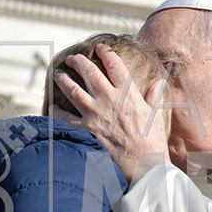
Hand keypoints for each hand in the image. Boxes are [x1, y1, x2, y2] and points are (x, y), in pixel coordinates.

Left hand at [51, 44, 168, 181]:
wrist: (144, 163)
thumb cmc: (152, 140)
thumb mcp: (156, 115)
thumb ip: (153, 96)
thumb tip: (158, 81)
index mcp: (128, 94)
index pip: (115, 65)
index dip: (106, 52)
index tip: (101, 47)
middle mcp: (110, 100)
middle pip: (89, 72)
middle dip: (78, 62)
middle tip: (72, 58)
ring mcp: (96, 114)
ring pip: (74, 90)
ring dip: (63, 80)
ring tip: (58, 74)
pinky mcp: (88, 130)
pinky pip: (67, 118)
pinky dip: (57, 112)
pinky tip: (52, 107)